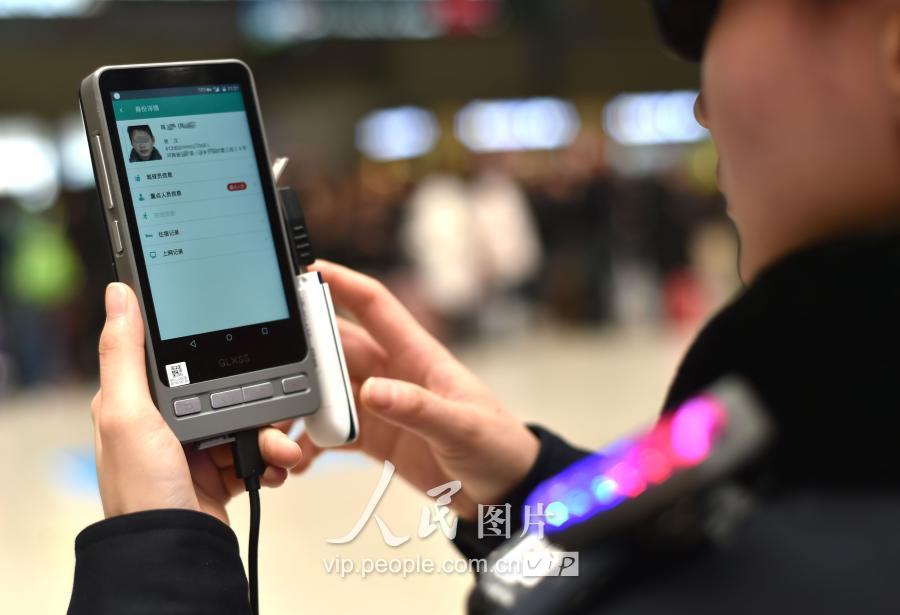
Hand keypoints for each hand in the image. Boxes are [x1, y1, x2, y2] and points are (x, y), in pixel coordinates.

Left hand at [91, 283, 302, 524]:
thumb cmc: (142, 492)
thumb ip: (124, 353)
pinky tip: (275, 465)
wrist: (176, 551)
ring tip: (280, 448)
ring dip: (272, 433)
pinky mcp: (221, 471)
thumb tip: (119, 295)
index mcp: (138, 402)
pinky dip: (272, 457)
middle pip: (226, 388)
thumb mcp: (127, 414)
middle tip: (273, 411)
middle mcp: (167, 423)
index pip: (180, 358)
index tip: (241, 343)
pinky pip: (256, 450)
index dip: (211, 349)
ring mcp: (197, 448)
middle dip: (258, 399)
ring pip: (247, 419)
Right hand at [292, 261, 539, 518]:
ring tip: (280, 429)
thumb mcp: (462, 426)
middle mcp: (393, 373)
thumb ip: (418, 409)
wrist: (504, 492)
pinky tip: (297, 460)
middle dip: (301, 354)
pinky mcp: (375, 437)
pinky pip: (332, 431)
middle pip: (336, 350)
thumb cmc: (497, 446)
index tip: (304, 268)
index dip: (340, 282)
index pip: (374, 305)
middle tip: (268, 365)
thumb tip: (372, 391)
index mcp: (417, 355)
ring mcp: (381, 405)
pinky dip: (311, 443)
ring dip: (301, 406)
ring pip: (327, 392)